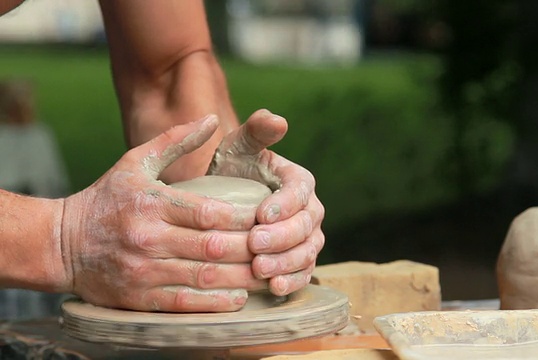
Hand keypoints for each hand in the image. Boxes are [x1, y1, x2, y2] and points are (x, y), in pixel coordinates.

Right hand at [60, 115, 266, 311]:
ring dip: (242, 277)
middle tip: (276, 247)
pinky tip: (239, 297)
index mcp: (153, 203)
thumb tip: (211, 118)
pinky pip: (185, 304)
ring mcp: (143, 271)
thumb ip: (175, 140)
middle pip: (214, 246)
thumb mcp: (135, 162)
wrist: (59, 244)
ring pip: (205, 277)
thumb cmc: (106, 199)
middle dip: (251, 248)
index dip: (246, 218)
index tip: (269, 218)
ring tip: (267, 272)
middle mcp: (149, 237)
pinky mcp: (139, 298)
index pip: (210, 212)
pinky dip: (216, 303)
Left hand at [208, 109, 324, 295]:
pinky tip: (272, 288)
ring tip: (259, 268)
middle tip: (254, 244)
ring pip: (307, 253)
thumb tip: (276, 120)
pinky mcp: (300, 262)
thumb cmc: (232, 171)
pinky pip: (303, 274)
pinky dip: (290, 282)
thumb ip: (256, 131)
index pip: (300, 192)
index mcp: (299, 181)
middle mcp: (310, 210)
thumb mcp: (239, 146)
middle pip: (306, 226)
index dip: (285, 204)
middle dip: (282, 237)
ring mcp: (307, 239)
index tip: (261, 214)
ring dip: (285, 263)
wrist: (224, 203)